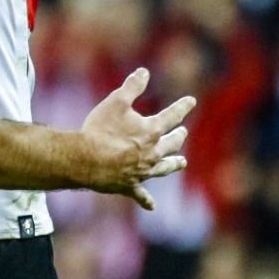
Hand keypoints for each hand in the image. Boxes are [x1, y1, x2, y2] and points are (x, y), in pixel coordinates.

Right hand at [76, 68, 195, 209]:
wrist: (86, 160)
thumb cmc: (100, 129)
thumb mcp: (116, 101)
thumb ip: (132, 87)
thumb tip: (144, 72)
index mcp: (152, 130)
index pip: (172, 116)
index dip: (182, 107)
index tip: (192, 101)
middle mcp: (152, 152)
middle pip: (171, 143)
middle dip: (178, 136)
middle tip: (183, 132)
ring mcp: (142, 171)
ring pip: (163, 168)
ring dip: (173, 164)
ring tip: (182, 162)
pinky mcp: (129, 185)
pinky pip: (141, 194)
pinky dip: (146, 200)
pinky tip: (152, 207)